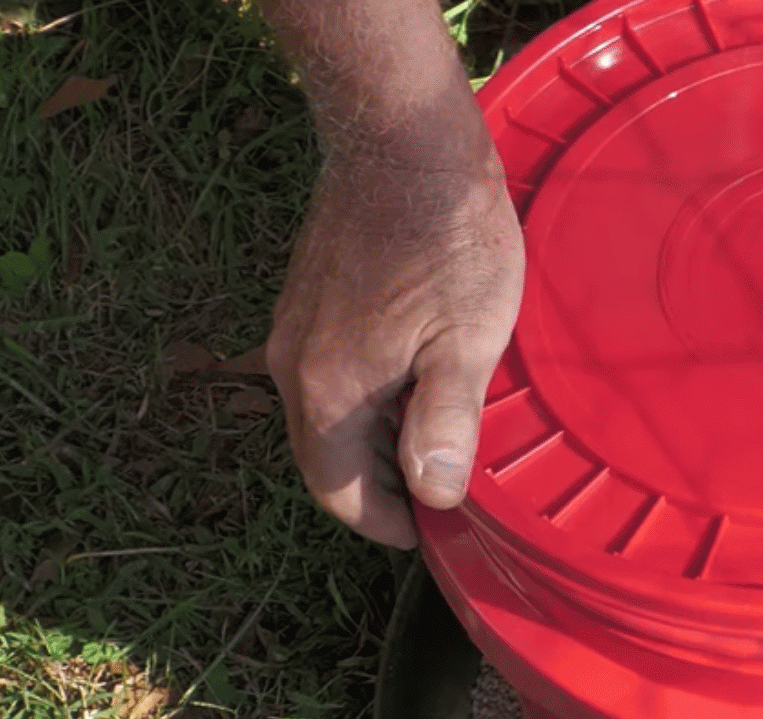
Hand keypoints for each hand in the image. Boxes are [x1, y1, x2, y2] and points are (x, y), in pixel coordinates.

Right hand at [266, 147, 524, 548]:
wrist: (402, 140)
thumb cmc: (445, 236)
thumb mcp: (468, 339)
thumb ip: (446, 422)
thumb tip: (435, 494)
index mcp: (329, 390)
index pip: (339, 492)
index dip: (386, 524)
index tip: (429, 533)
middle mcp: (294, 365)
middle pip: (324, 458)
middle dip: (378, 490)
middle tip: (438, 497)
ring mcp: (294, 329)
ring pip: (323, 417)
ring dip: (372, 444)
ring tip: (433, 444)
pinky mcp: (307, 299)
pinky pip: (325, 376)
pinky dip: (363, 401)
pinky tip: (413, 383)